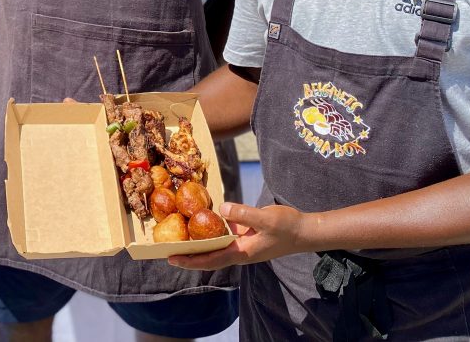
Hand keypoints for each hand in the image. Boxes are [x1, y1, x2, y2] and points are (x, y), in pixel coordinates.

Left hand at [168, 201, 312, 269]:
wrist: (303, 231)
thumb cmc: (286, 227)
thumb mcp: (265, 218)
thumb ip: (244, 214)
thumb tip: (222, 209)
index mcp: (241, 252)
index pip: (211, 260)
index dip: (191, 260)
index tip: (172, 259)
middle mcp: (238, 251)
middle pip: (208, 256)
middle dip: (188, 255)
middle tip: (166, 250)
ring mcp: (241, 244)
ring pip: (214, 246)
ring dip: (197, 244)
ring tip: (177, 237)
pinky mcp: (244, 234)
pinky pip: (223, 235)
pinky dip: (210, 231)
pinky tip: (199, 221)